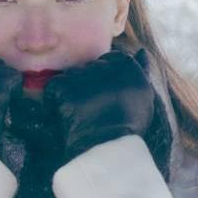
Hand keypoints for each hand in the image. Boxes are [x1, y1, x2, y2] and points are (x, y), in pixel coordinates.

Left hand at [43, 48, 155, 162]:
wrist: (109, 146)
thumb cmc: (129, 124)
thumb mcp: (143, 94)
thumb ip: (141, 70)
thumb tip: (141, 50)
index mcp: (126, 64)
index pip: (109, 59)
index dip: (105, 78)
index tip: (106, 96)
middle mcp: (105, 65)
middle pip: (89, 67)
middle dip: (87, 83)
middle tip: (93, 106)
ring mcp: (83, 75)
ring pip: (71, 76)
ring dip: (71, 91)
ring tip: (80, 112)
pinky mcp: (64, 86)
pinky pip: (54, 87)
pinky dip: (55, 100)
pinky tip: (67, 115)